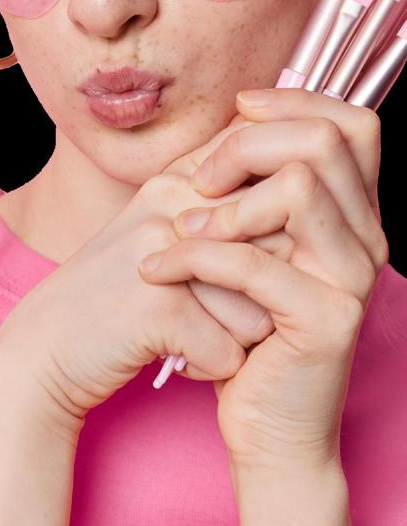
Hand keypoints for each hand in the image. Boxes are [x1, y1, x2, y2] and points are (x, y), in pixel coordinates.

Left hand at [138, 88, 389, 471]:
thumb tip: (235, 114)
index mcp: (352, 213)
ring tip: (179, 229)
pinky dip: (192, 258)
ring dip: (223, 202)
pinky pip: (254, 262)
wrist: (263, 423)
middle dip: (245, 146)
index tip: (237, 111)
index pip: (351, 123)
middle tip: (197, 182)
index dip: (292, 102)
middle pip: (324, 142)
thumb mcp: (247, 242)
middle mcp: (367, 239)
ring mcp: (352, 280)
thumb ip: (250, 184)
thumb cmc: (243, 324)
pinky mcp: (325, 321)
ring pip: (299, 190)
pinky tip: (157, 270)